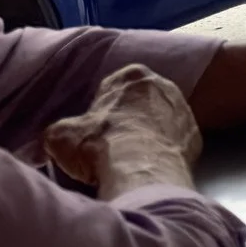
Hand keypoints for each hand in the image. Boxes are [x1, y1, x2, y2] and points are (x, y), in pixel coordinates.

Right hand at [44, 65, 203, 199]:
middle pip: (138, 104)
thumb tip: (49, 141)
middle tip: (109, 148)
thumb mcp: (60, 136)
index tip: (91, 132)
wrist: (143, 171)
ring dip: (146, 137)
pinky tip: (148, 169)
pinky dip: (162, 153)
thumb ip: (56, 132)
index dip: (99, 111)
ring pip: (159, 122)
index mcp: (132, 75)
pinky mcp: (196, 136)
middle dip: (125, 122)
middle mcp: (164, 85)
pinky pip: (175, 143)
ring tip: (128, 162)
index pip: (112, 88)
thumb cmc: (100, 145)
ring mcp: (185, 110)